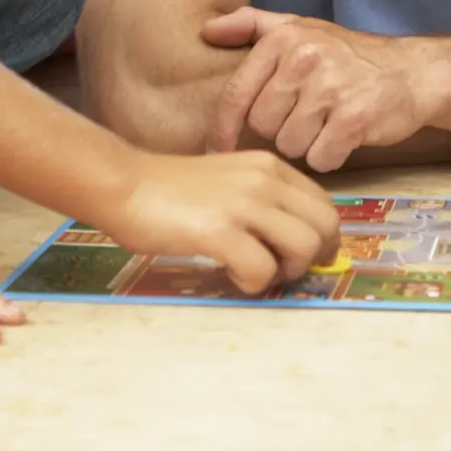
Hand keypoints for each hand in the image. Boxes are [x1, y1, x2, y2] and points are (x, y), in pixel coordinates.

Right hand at [95, 151, 342, 294]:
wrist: (125, 184)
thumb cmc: (170, 189)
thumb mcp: (231, 181)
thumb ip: (262, 201)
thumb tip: (293, 240)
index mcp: (270, 168)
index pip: (325, 205)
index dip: (323, 238)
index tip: (303, 257)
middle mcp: (265, 180)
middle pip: (325, 227)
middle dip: (311, 259)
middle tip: (280, 270)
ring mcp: (244, 204)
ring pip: (304, 248)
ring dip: (284, 271)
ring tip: (253, 270)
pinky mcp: (219, 231)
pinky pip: (262, 270)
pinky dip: (251, 282)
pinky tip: (227, 272)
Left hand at [201, 9, 432, 171]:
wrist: (413, 72)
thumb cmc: (350, 54)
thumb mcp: (302, 28)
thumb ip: (252, 25)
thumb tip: (207, 29)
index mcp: (284, 39)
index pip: (236, 94)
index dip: (222, 128)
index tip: (218, 149)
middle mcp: (305, 59)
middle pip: (263, 125)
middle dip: (280, 129)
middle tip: (307, 115)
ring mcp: (331, 89)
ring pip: (289, 146)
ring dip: (306, 145)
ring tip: (327, 123)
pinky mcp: (354, 119)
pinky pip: (320, 159)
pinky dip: (330, 156)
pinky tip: (344, 137)